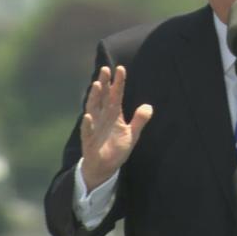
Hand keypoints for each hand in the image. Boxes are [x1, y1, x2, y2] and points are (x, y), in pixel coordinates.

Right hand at [80, 65, 152, 191]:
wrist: (104, 167)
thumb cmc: (116, 148)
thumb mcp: (132, 135)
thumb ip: (139, 121)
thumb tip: (149, 106)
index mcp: (114, 114)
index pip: (116, 95)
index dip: (118, 82)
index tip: (121, 69)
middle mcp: (103, 116)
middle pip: (103, 97)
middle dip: (104, 83)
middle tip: (105, 69)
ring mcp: (94, 126)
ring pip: (93, 108)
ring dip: (94, 97)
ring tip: (97, 85)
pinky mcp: (89, 140)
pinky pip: (87, 130)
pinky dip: (87, 123)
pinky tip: (88, 116)